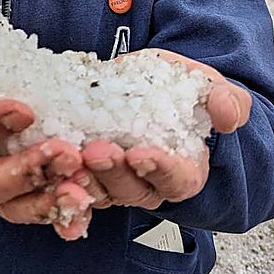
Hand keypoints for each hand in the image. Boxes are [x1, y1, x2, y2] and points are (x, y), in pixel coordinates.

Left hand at [70, 49, 252, 211]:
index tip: (142, 154)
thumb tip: (228, 113)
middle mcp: (147, 183)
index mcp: (183, 171)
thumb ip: (228, 101)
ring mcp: (113, 181)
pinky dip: (58, 177)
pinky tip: (46, 159)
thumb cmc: (184, 91)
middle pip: (131, 190)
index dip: (160, 170)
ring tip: (69, 155)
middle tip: (98, 150)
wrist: (150, 83)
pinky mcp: (85, 169)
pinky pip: (70, 181)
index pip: (176, 180)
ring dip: (81, 178)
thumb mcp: (210, 88)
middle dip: (113, 172)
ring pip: (97, 190)